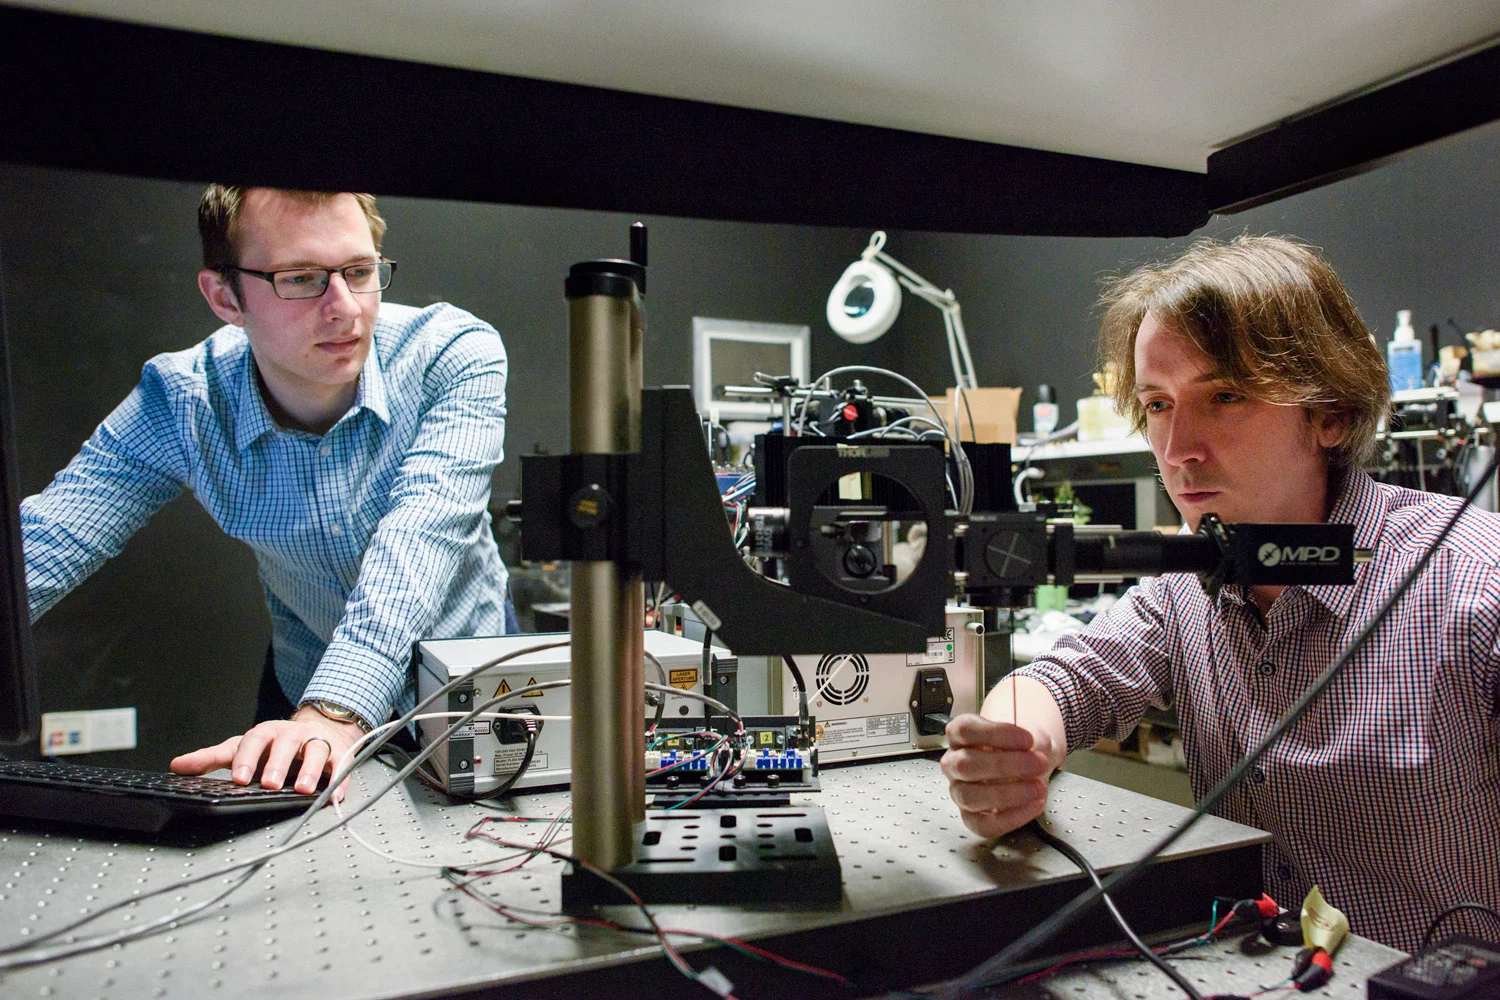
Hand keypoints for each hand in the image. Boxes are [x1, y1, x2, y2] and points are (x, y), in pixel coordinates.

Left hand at [170, 708, 363, 799]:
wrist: (320, 729)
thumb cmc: (276, 745)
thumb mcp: (243, 748)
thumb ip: (212, 757)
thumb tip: (177, 765)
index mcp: (267, 732)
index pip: (255, 740)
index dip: (248, 758)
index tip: (240, 778)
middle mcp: (292, 734)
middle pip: (286, 743)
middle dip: (278, 764)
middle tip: (269, 784)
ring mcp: (317, 742)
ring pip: (316, 751)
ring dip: (311, 771)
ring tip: (304, 790)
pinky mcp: (338, 753)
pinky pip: (341, 765)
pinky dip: (339, 781)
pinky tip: (334, 796)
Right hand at [940, 713, 1055, 837]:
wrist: (1033, 765)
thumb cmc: (1024, 748)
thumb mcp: (1031, 734)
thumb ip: (1032, 741)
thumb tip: (1032, 753)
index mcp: (960, 735)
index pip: (965, 730)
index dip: (996, 734)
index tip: (1027, 739)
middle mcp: (954, 763)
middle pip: (964, 764)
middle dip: (1004, 765)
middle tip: (1038, 763)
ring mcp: (959, 792)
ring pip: (970, 796)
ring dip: (1007, 794)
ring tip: (1037, 788)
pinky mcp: (970, 818)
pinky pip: (983, 824)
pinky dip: (1011, 817)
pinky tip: (1034, 805)